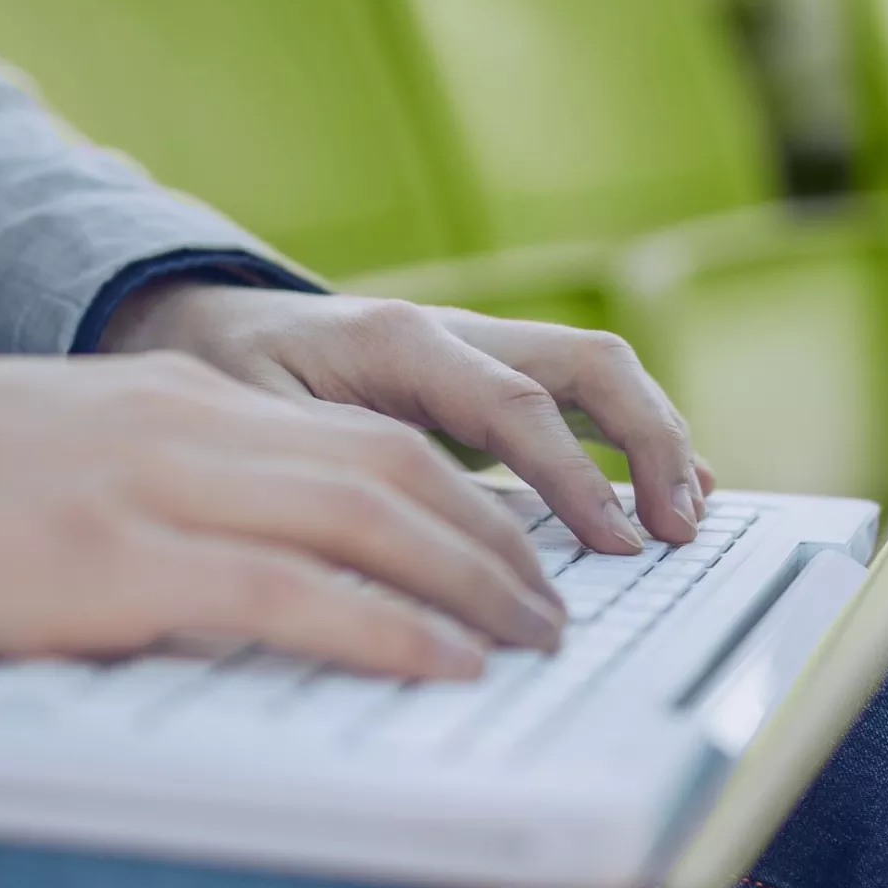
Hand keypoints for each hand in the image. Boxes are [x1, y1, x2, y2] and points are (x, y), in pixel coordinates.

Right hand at [0, 352, 572, 679]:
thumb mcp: (69, 466)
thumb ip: (162, 497)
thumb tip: (242, 572)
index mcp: (179, 400)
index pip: (360, 434)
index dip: (456, 493)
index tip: (512, 551)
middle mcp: (190, 425)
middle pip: (394, 464)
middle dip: (493, 537)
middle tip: (553, 605)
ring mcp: (160, 486)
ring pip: (371, 515)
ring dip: (473, 582)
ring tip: (533, 639)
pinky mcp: (122, 560)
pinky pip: (294, 592)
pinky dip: (388, 628)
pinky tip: (446, 664)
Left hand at [100, 284, 717, 552]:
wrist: (196, 325)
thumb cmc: (217, 380)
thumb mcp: (247, 429)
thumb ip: (319, 477)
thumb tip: (380, 562)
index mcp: (398, 340)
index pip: (515, 404)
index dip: (575, 477)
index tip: (615, 544)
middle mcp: (452, 331)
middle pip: (586, 363)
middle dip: (648, 441)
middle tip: (677, 528)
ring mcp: (477, 347)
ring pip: (597, 370)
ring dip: (655, 437)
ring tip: (690, 516)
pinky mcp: (485, 376)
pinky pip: (579, 394)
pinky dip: (631, 438)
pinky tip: (666, 494)